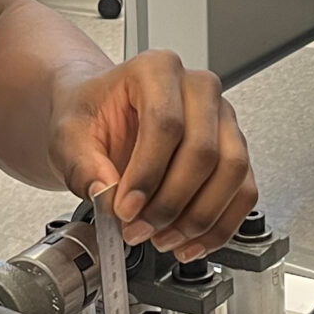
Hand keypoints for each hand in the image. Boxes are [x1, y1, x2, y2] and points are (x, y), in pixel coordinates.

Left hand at [49, 48, 254, 259]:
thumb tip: (106, 193)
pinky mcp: (235, 150)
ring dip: (198, 218)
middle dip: (170, 202)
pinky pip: (244, 191)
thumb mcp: (68, 135)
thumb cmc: (92, 116)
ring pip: (231, 172)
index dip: (146, 174)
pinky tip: (190, 243)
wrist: (102, 117)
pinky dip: (220, 226)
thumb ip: (82, 164)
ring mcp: (223, 119)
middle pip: (204, 151)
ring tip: (162, 239)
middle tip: (139, 229)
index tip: (124, 209)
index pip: (165, 123)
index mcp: (158, 70)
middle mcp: (199, 90)